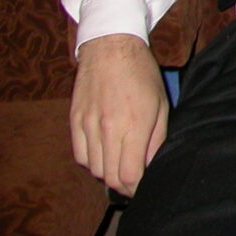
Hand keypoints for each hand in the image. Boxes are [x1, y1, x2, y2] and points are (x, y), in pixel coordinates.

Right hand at [70, 33, 168, 196]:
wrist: (110, 47)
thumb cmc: (142, 73)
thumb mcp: (160, 103)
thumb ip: (156, 138)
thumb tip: (151, 166)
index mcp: (134, 125)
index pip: (129, 175)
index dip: (137, 188)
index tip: (144, 187)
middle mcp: (108, 129)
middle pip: (110, 177)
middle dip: (124, 186)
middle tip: (134, 183)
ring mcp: (87, 126)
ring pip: (94, 169)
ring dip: (108, 175)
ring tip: (120, 168)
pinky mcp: (74, 121)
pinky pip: (80, 156)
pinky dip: (91, 163)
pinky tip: (103, 156)